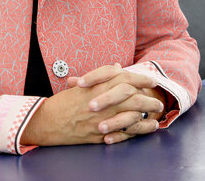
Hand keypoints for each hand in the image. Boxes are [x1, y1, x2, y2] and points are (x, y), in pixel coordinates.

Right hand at [21, 64, 164, 146]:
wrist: (46, 122)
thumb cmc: (62, 103)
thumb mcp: (82, 86)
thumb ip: (102, 77)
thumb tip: (118, 68)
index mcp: (96, 88)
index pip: (123, 79)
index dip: (140, 79)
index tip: (151, 81)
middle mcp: (101, 102)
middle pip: (131, 97)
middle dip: (148, 98)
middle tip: (158, 100)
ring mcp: (101, 119)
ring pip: (130, 115)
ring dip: (146, 114)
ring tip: (156, 114)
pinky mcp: (99, 135)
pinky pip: (123, 132)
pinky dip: (138, 130)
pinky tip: (147, 128)